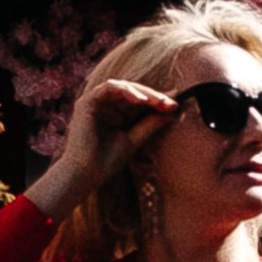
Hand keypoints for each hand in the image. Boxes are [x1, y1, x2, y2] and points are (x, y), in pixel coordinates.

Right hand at [28, 73, 177, 221]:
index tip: (176, 105)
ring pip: (123, 87)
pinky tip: (140, 100)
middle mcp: (105, 106)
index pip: (139, 102)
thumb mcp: (134, 140)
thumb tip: (172, 113)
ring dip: (142, 92)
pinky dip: (125, 90)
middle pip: (133, 92)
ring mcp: (95, 102)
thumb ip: (150, 125)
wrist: (85, 174)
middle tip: (171, 102)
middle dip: (153, 96)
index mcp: (115, 114)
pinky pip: (108, 87)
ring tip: (158, 101)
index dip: (157, 101)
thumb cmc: (106, 162)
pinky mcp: (87, 102)